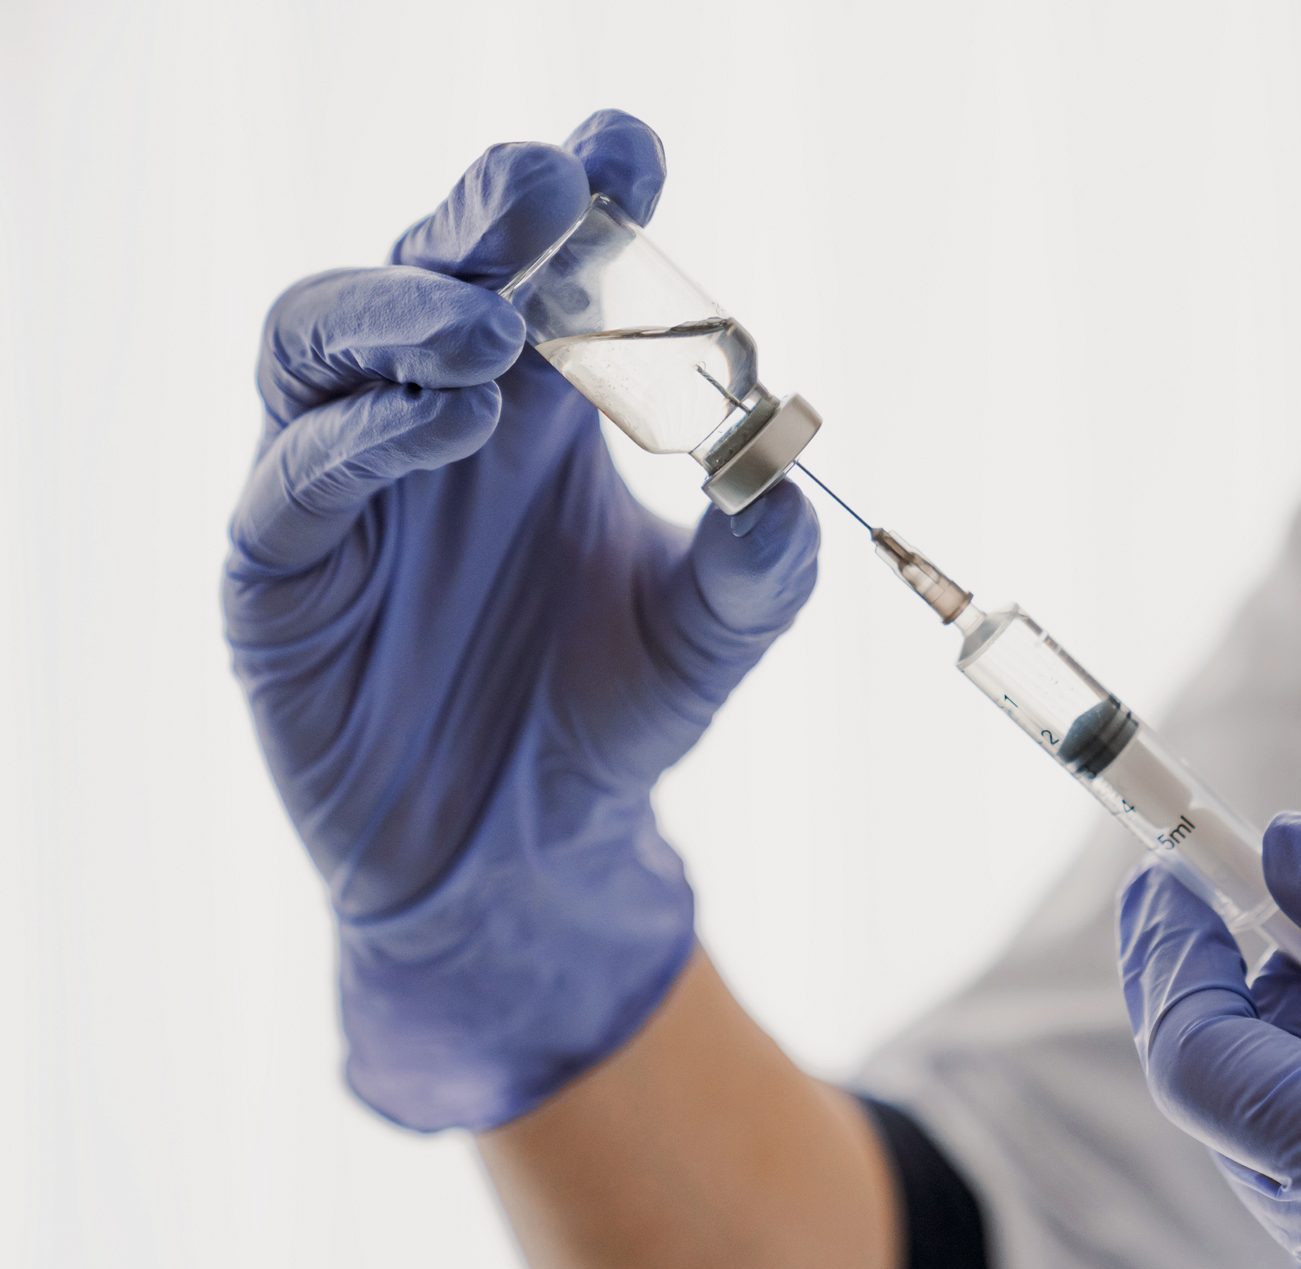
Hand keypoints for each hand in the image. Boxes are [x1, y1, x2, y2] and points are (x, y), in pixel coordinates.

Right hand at [225, 111, 819, 1130]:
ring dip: (407, 307)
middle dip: (487, 214)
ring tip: (495, 328)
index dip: (586, 197)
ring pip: (324, 332)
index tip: (631, 151)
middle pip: (432, 264)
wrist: (524, 851)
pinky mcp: (281, 564)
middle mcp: (439, 413)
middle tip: (552, 190)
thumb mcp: (711, 640)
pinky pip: (296, 467)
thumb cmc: (611, 716)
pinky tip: (451, 425)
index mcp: (543, 401)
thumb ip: (757, 566)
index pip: (552, 267)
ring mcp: (345, 477)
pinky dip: (368, 431)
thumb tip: (785, 476)